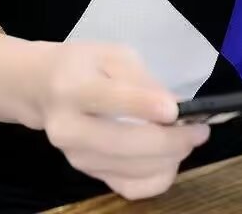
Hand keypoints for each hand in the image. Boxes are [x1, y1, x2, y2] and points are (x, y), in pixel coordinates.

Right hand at [33, 42, 208, 199]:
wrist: (42, 88)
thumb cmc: (82, 64)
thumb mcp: (110, 54)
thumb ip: (140, 79)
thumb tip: (174, 109)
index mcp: (72, 87)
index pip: (110, 99)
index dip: (145, 106)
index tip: (176, 110)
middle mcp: (68, 127)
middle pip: (124, 143)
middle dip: (170, 140)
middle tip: (199, 130)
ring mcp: (76, 156)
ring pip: (132, 170)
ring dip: (170, 158)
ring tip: (187, 139)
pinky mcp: (87, 174)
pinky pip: (130, 188)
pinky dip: (157, 177)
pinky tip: (169, 158)